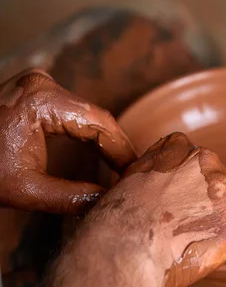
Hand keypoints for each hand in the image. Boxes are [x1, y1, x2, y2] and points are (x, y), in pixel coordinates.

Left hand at [0, 69, 135, 213]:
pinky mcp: (33, 91)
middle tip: (135, 174)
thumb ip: (74, 197)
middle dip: (116, 147)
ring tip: (122, 167)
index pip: (101, 125)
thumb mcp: (26, 190)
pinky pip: (71, 111)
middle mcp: (44, 83)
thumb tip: (110, 202)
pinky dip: (86, 133)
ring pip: (86, 113)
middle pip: (96, 117)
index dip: (123, 152)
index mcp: (43, 100)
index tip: (138, 174)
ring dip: (104, 141)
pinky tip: (100, 153)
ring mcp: (37, 84)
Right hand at [91, 132, 225, 286]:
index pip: (195, 159)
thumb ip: (150, 179)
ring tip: (199, 237)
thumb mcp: (123, 187)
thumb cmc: (112, 229)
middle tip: (187, 227)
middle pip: (222, 177)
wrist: (118, 251)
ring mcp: (223, 188)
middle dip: (212, 199)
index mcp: (176, 150)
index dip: (191, 183)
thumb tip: (159, 191)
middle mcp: (203, 161)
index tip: (179, 199)